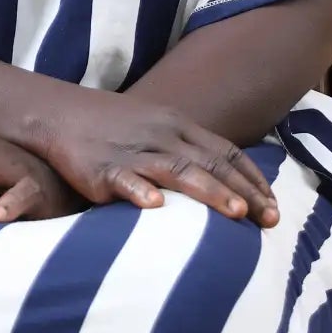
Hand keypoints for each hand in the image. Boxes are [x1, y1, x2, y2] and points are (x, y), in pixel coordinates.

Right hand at [37, 92, 279, 224]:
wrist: (56, 112)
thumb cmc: (108, 126)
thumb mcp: (154, 127)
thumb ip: (186, 149)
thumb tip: (224, 179)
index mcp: (177, 125)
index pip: (227, 151)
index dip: (254, 180)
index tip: (275, 207)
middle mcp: (161, 136)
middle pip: (211, 163)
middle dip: (244, 192)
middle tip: (270, 220)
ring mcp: (132, 152)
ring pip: (178, 170)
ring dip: (209, 192)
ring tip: (235, 214)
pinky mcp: (101, 169)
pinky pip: (124, 180)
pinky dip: (140, 191)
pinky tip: (155, 206)